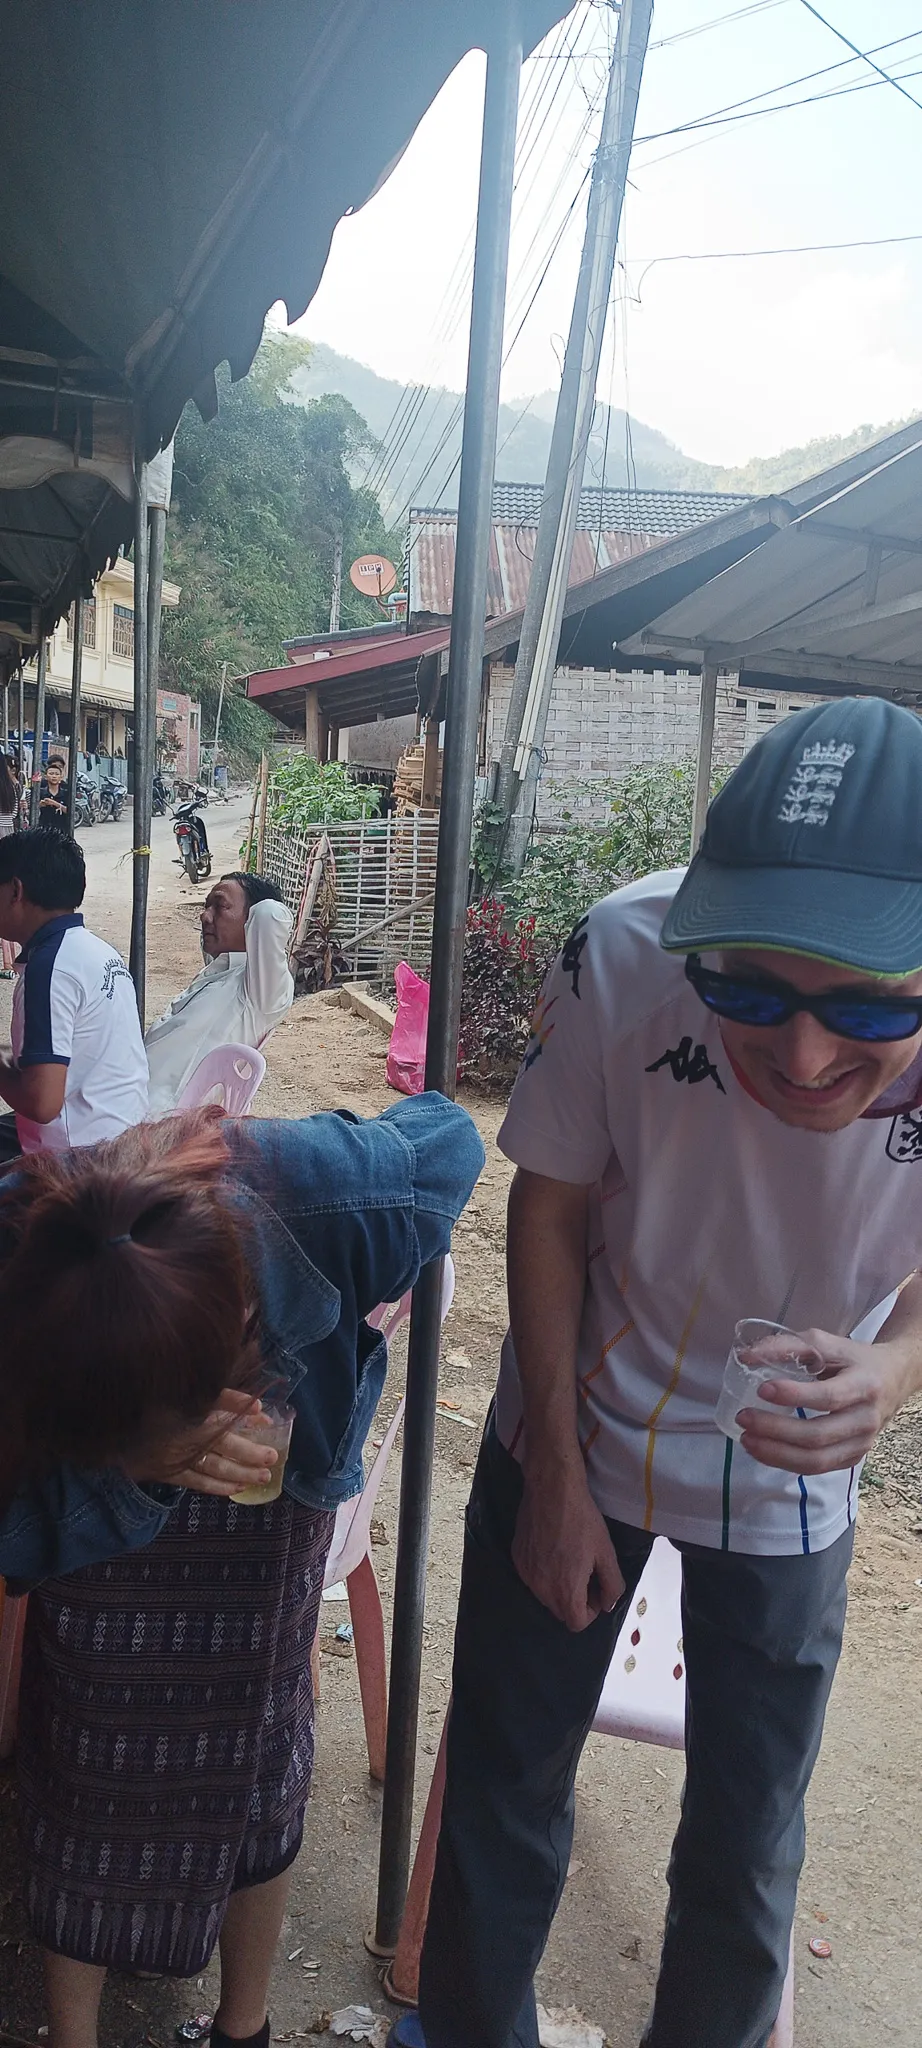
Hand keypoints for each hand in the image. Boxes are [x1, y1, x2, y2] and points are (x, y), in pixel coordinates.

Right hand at [130, 1389, 278, 1495]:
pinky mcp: (166, 1471)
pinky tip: (236, 1489)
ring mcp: (173, 1456)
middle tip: (272, 1458)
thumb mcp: (183, 1393)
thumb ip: (221, 1398)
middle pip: (222, 1444)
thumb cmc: (153, 1402)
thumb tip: (257, 1406)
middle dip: (249, 1452)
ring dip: (239, 1473)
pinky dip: (217, 1486)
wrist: (111, 1421)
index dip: (242, 1412)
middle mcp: (181, 1434)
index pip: (220, 1409)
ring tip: (261, 1477)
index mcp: (185, 1409)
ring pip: (212, 1467)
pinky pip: (196, 1482)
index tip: (265, 1417)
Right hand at [512, 1460, 623, 1630]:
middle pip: (560, 1611)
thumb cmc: (582, 1520)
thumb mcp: (606, 1553)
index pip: (576, 1623)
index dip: (591, 1611)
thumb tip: (608, 1604)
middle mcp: (541, 1588)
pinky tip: (552, 1548)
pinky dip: (544, 1572)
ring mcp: (525, 1574)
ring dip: (559, 1586)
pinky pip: (533, 1577)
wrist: (551, 1489)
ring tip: (569, 1558)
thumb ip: (612, 1585)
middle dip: (575, 1600)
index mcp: (565, 1590)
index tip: (596, 1588)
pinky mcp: (517, 1558)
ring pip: (545, 1595)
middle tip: (586, 1572)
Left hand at [738, 1328, 917, 1475]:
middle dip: (775, 1430)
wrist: (893, 1379)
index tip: (762, 1389)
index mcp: (864, 1385)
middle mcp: (866, 1419)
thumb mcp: (828, 1343)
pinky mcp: (852, 1458)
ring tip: (747, 1439)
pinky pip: (817, 1468)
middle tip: (744, 1418)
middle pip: (818, 1436)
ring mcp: (862, 1443)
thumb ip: (788, 1346)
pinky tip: (763, 1450)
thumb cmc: (855, 1360)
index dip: (794, 1396)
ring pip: (816, 1460)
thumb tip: (746, 1356)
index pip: (828, 1397)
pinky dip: (786, 1463)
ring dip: (776, 1454)